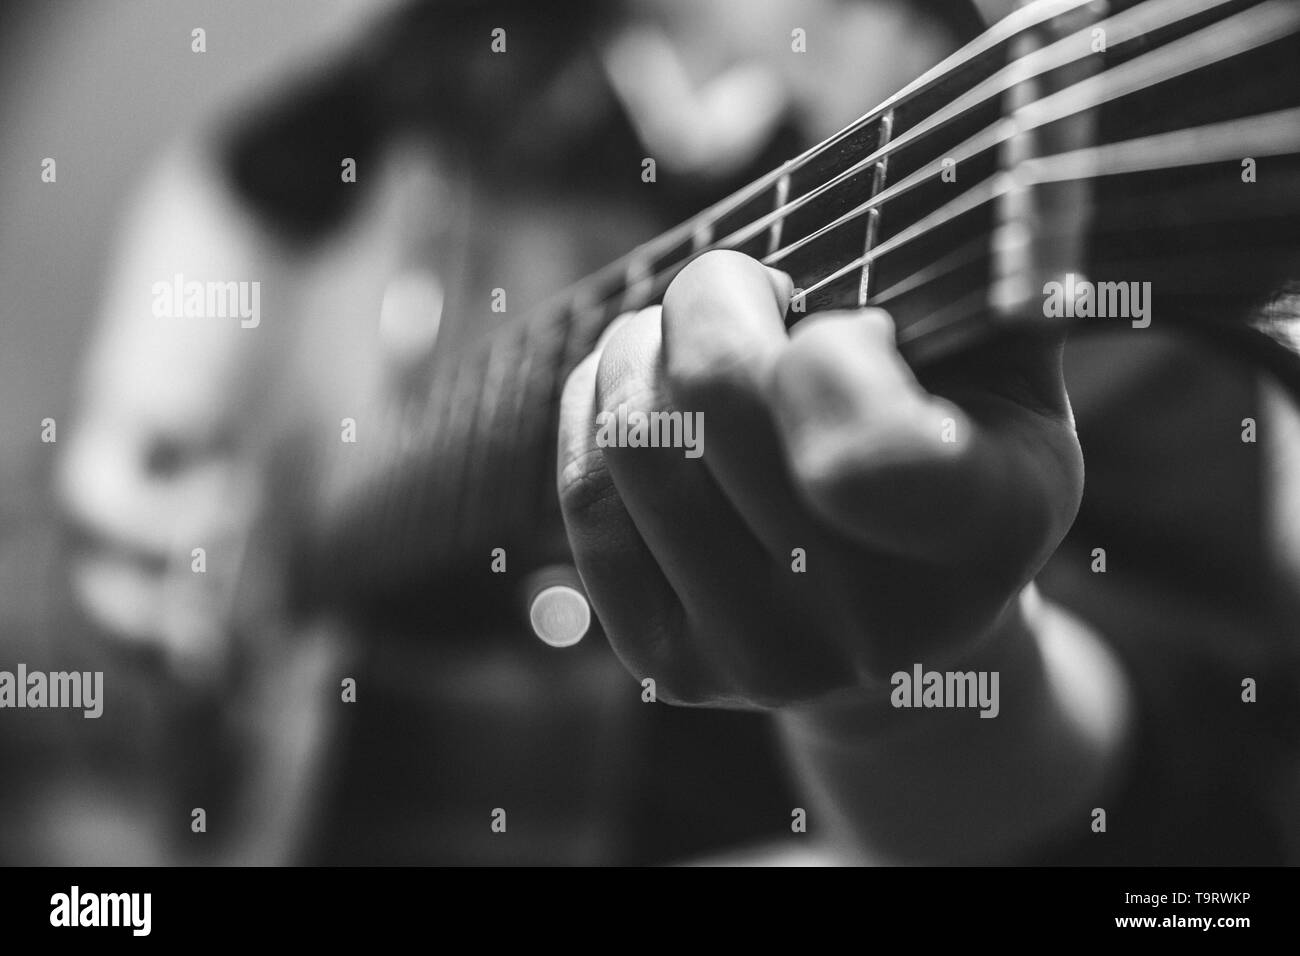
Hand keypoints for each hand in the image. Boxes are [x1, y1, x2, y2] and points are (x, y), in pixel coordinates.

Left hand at [557, 250, 1083, 708]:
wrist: (900, 607)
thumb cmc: (951, 445)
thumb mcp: (999, 358)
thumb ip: (951, 283)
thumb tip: (863, 201)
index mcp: (985, 532)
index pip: (864, 452)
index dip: (825, 350)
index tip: (846, 326)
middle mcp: (876, 623)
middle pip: (715, 400)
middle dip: (712, 293)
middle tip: (741, 284)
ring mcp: (767, 659)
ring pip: (635, 441)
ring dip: (642, 345)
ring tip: (686, 332)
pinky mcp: (673, 670)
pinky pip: (587, 498)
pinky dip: (596, 407)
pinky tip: (636, 383)